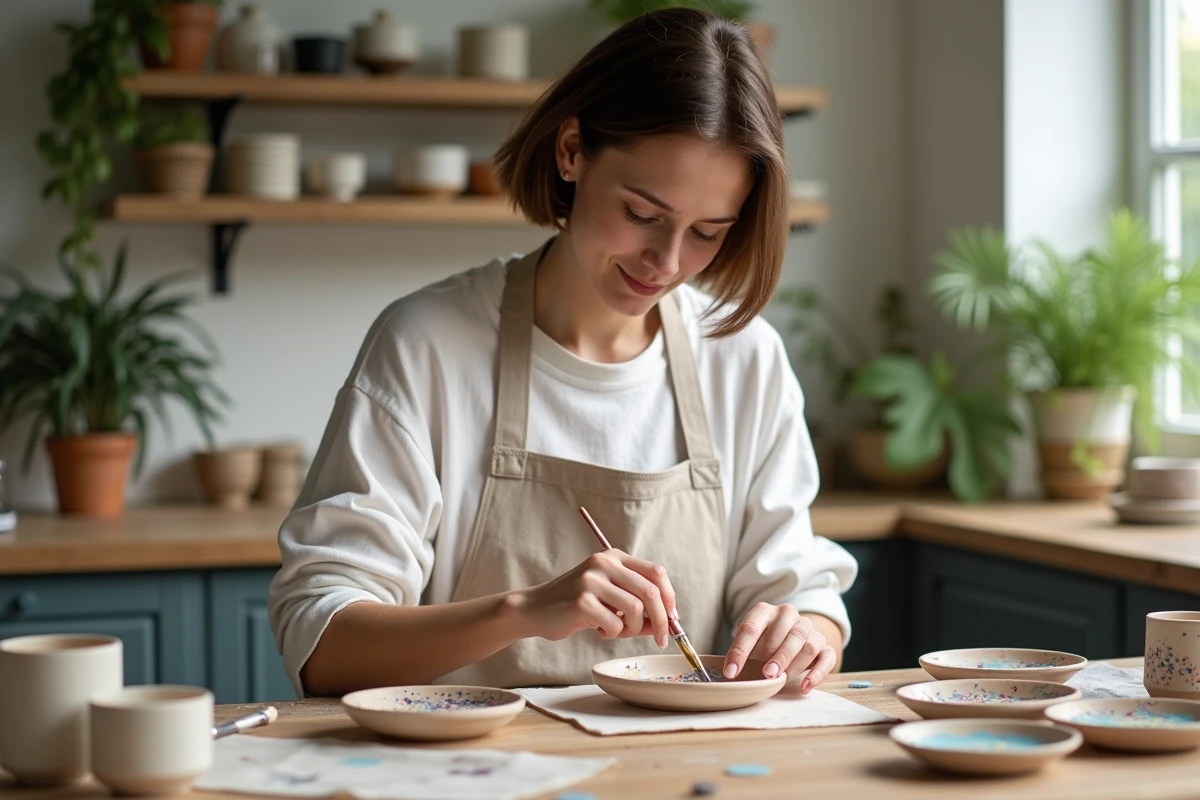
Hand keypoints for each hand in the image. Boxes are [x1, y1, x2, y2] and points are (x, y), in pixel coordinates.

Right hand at [513, 550, 676, 647]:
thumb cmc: (574, 606)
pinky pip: (614, 625)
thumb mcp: (609, 599)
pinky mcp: (582, 601)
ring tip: (615, 630)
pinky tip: (596, 629)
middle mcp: (604, 563)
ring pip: (635, 610)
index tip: (672, 619)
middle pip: (650, 592)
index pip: (656, 573)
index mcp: (613, 557)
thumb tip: (668, 623)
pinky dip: (611, 634)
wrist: (534, 609)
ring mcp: (591, 580)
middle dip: (661, 620)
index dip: (669, 598)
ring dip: (631, 629)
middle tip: (661, 639)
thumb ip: (637, 605)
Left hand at [722, 603, 836, 693]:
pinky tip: (804, 687)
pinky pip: (826, 657)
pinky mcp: (824, 645)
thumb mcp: (750, 644)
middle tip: (765, 675)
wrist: (792, 637)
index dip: (739, 652)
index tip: (731, 672)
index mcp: (764, 611)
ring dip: (792, 664)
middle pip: (783, 634)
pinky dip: (816, 673)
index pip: (750, 629)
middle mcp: (788, 615)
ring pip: (805, 645)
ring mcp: (808, 629)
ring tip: (781, 680)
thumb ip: (745, 656)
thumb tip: (732, 676)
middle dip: (773, 656)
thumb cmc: (764, 643)